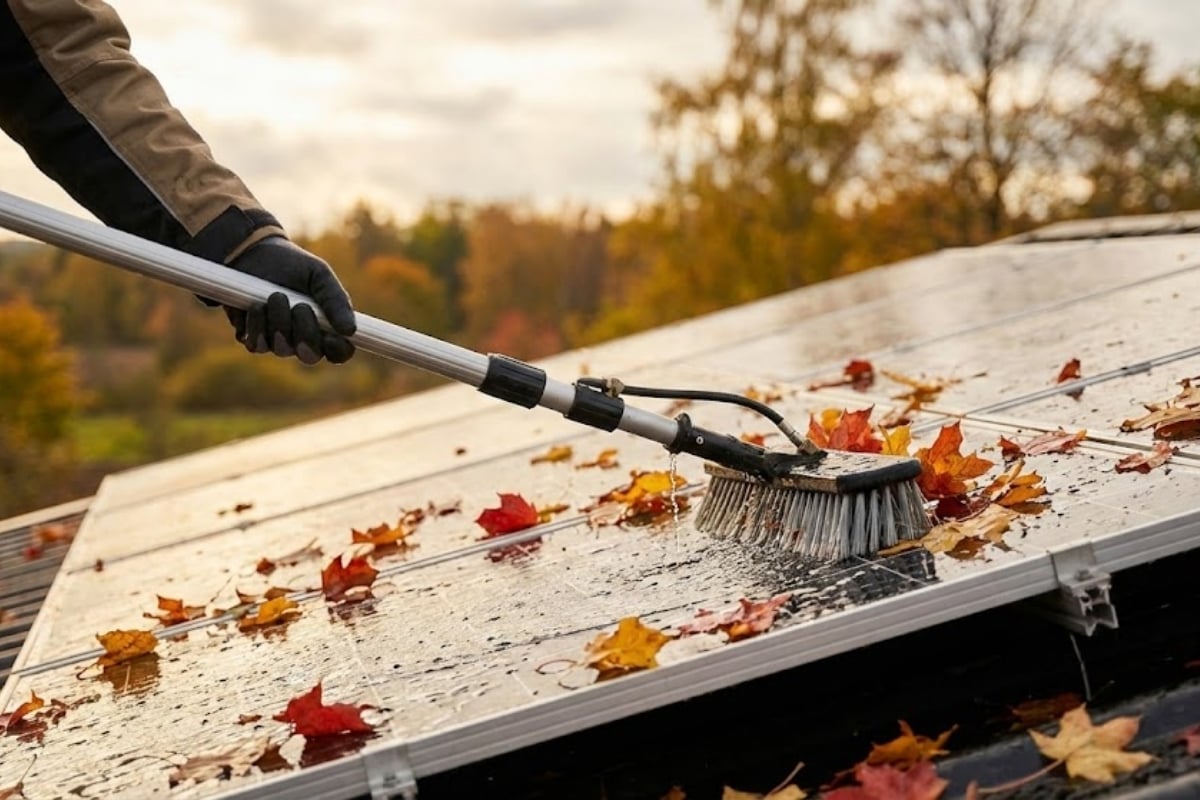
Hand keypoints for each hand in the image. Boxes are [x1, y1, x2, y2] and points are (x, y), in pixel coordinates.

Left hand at [223, 237, 356, 363]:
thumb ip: (336, 301)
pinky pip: (257, 345)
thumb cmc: (292, 265)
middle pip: (310, 355)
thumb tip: (350, 330)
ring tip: (275, 295)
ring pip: (282, 349)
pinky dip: (258, 325)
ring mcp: (277, 341)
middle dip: (305, 333)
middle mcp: (303, 340)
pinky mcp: (253, 338)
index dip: (338, 350)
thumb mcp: (319, 275)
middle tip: (300, 306)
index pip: (339, 352)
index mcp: (326, 326)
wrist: (253, 253)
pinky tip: (257, 306)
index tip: (332, 337)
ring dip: (279, 322)